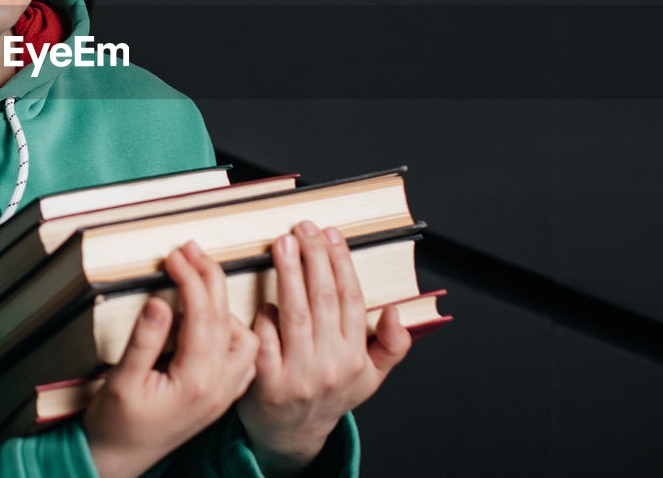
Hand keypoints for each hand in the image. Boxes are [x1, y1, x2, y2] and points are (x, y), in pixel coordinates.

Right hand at [84, 241, 258, 477]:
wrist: (119, 461)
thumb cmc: (116, 425)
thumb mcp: (121, 382)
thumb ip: (143, 341)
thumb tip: (159, 301)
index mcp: (195, 382)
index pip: (202, 315)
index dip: (190, 278)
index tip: (175, 256)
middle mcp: (218, 387)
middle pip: (225, 319)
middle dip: (209, 279)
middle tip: (190, 252)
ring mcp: (223, 393)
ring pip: (244, 338)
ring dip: (227, 306)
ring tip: (201, 281)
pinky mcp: (220, 396)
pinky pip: (243, 358)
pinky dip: (235, 330)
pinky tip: (216, 318)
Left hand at [237, 221, 412, 476]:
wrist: (292, 435)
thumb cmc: (329, 395)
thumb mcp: (370, 377)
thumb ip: (392, 346)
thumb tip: (399, 312)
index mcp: (356, 358)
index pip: (352, 299)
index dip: (342, 263)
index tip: (332, 234)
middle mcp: (329, 365)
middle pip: (323, 299)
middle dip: (314, 257)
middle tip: (304, 228)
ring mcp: (297, 374)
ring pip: (294, 312)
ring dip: (289, 272)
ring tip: (283, 243)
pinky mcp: (265, 381)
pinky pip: (263, 336)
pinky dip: (263, 313)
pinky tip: (263, 294)